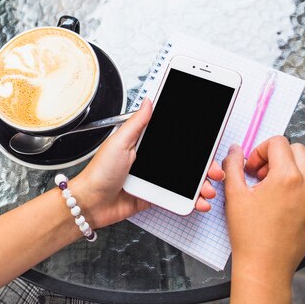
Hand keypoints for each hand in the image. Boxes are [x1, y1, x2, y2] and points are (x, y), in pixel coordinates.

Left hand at [71, 98, 225, 229]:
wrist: (91, 203)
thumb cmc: (99, 172)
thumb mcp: (119, 142)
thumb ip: (137, 123)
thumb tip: (149, 100)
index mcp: (144, 143)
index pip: (174, 138)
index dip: (194, 140)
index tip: (209, 140)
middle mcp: (152, 160)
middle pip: (186, 160)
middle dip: (204, 165)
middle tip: (214, 169)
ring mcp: (155, 179)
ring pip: (186, 180)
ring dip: (201, 184)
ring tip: (208, 189)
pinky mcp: (155, 197)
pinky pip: (177, 198)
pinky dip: (191, 201)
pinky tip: (198, 202)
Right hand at [223, 137, 304, 283]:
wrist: (265, 266)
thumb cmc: (248, 233)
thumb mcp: (234, 194)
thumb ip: (233, 165)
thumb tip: (235, 150)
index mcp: (287, 177)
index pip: (279, 142)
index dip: (260, 150)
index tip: (252, 168)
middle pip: (297, 150)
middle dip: (277, 156)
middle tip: (261, 175)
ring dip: (288, 172)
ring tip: (269, 191)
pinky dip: (296, 189)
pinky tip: (279, 206)